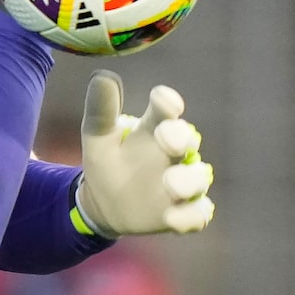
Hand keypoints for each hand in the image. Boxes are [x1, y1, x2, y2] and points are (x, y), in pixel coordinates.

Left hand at [75, 70, 213, 236]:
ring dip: (188, 181)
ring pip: (197, 179)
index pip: (166, 109)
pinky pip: (196, 215)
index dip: (167, 102)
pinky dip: (188, 217)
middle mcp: (173, 153)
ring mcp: (181, 183)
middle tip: (168, 136)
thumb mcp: (98, 136)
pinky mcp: (183, 212)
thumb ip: (100, 109)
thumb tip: (101, 76)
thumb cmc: (107, 161)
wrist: (105, 203)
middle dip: (181, 138)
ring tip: (170, 184)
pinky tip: (173, 218)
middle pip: (187, 140)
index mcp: (154, 128)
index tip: (163, 100)